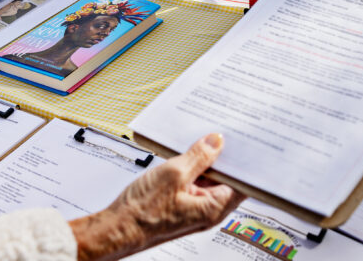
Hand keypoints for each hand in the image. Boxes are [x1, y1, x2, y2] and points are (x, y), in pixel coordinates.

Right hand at [69, 134, 244, 260]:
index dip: (245, 161)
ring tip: (200, 139)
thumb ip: (198, 156)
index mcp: (214, 207)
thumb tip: (216, 142)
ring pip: (208, 181)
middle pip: (226, 180)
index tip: (246, 141)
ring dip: (205, 162)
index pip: (244, 182)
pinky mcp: (182, 206)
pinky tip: (184, 155)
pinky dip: (192, 170)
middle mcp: (209, 212)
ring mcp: (195, 210)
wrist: (117, 229)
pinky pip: (194, 185)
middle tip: (221, 133)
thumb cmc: (142, 211)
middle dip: (223, 157)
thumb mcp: (173, 173)